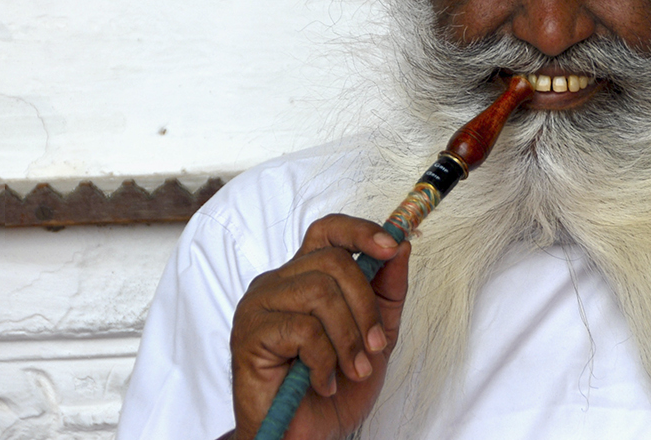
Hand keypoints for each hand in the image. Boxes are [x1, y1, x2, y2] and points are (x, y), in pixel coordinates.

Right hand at [230, 214, 410, 439]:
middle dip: (365, 306)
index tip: (392, 247)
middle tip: (375, 347)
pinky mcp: (249, 334)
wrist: (305, 437)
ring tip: (353, 371)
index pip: (328, 231)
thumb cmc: (335, 387)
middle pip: (333, 261)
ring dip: (348, 339)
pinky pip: (303, 330)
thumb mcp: (376, 336)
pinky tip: (323, 383)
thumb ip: (388, 292)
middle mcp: (278, 283)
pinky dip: (324, 362)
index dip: (361, 231)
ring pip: (319, 293)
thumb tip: (401, 247)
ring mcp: (259, 305)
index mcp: (304, 277)